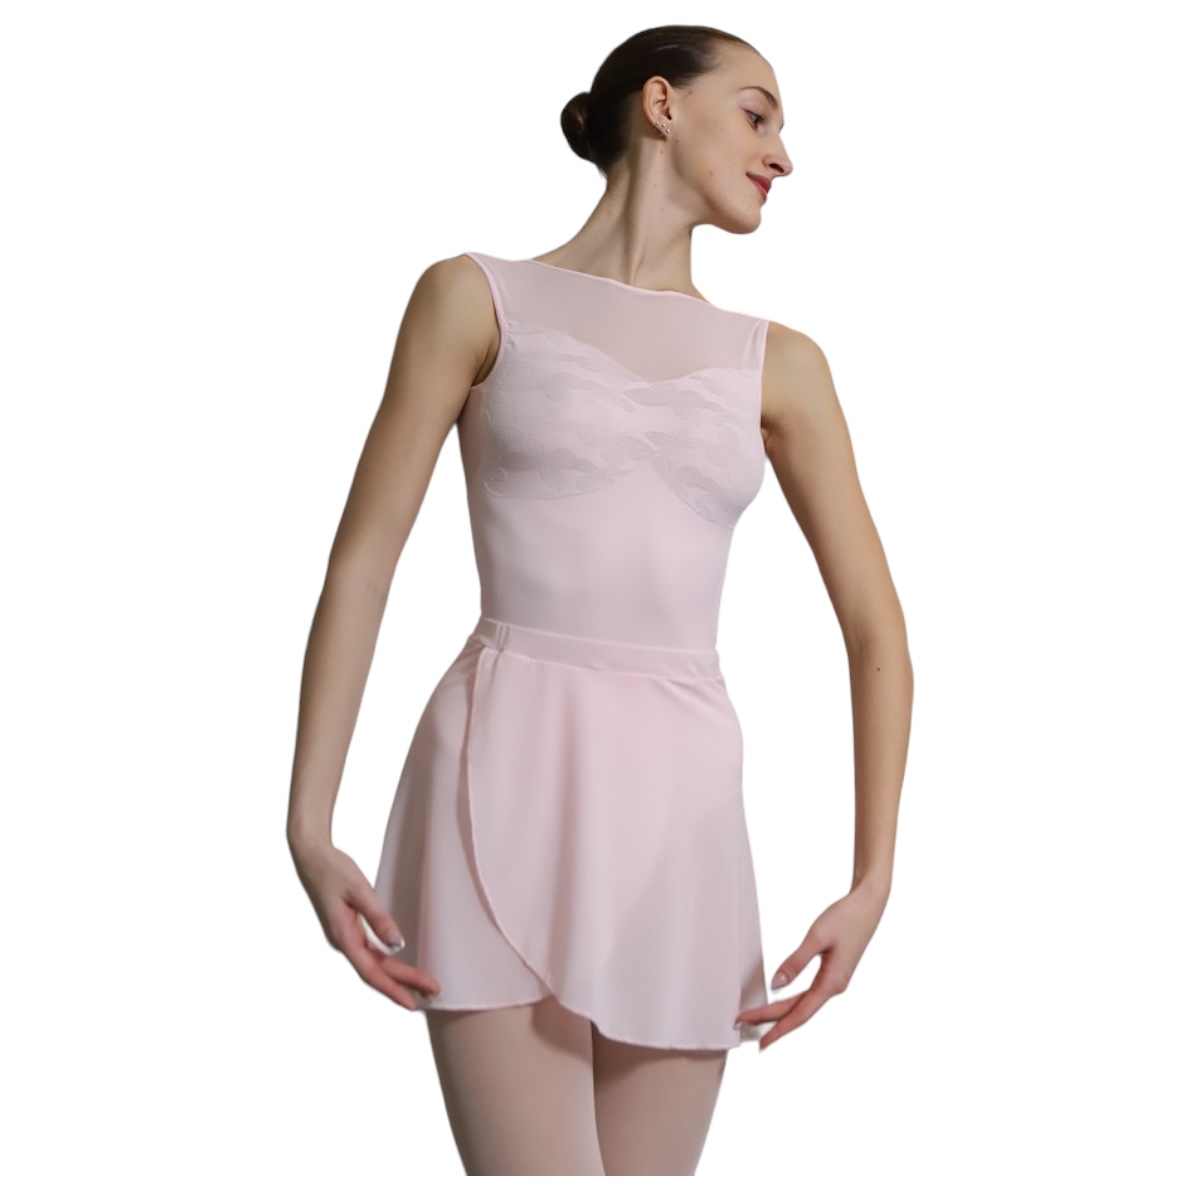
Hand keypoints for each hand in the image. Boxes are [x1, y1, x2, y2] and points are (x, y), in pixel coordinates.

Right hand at [290, 838, 440, 1010]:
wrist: (312, 858)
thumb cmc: (334, 870)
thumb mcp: (360, 890)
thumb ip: (379, 918)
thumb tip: (397, 945)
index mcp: (343, 936)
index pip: (371, 972)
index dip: (393, 988)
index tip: (412, 1002)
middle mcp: (343, 942)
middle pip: (375, 972)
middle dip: (403, 985)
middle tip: (432, 993)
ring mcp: (344, 937)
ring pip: (373, 964)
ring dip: (396, 977)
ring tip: (420, 987)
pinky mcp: (348, 930)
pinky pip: (370, 953)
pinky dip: (386, 964)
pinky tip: (399, 966)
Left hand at [736, 881, 888, 1050]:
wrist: (868, 905)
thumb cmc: (846, 918)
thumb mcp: (817, 937)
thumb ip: (795, 962)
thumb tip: (776, 985)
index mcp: (832, 982)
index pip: (799, 1013)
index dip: (778, 1027)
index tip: (760, 1040)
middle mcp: (834, 987)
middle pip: (798, 1011)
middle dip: (771, 1020)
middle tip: (744, 1025)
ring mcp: (834, 981)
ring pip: (803, 1003)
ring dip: (781, 1012)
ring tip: (759, 1019)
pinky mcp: (833, 973)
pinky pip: (808, 994)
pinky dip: (792, 1001)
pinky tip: (781, 1002)